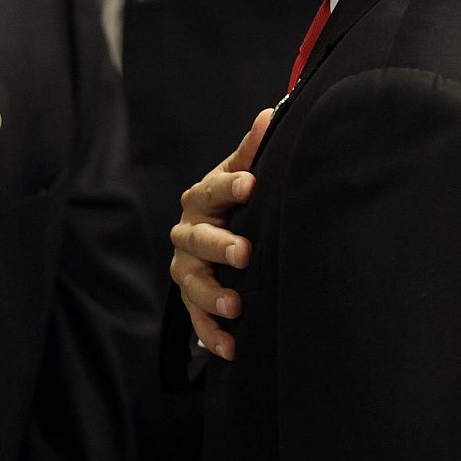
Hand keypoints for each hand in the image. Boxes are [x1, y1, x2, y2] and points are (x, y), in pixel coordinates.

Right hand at [170, 109, 271, 360]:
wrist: (219, 239)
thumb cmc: (236, 204)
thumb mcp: (244, 175)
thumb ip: (255, 151)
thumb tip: (273, 114)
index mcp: (203, 198)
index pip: (212, 189)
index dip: (229, 186)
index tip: (250, 184)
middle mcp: (189, 232)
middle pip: (197, 238)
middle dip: (219, 246)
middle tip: (245, 253)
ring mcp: (187, 268)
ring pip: (191, 281)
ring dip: (211, 295)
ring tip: (235, 306)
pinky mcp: (191, 300)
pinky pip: (196, 319)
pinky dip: (211, 334)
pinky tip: (232, 347)